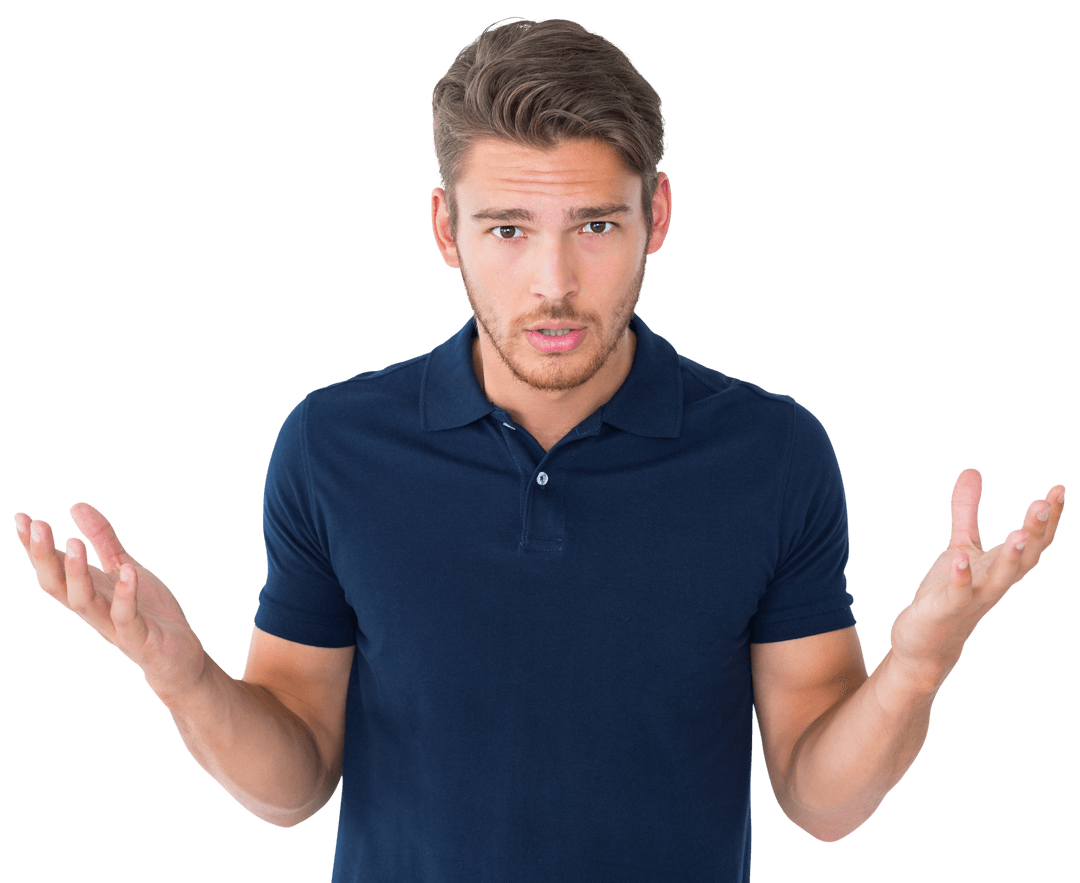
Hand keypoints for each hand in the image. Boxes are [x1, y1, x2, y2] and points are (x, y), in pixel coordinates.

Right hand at [15, 503, 206, 699]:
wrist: (178, 656)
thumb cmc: (149, 612)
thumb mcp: (125, 567)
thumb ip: (104, 540)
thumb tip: (76, 505)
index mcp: (88, 592)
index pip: (52, 569)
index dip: (34, 547)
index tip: (20, 518)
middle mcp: (94, 609)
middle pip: (57, 585)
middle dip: (44, 557)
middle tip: (38, 524)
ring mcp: (113, 625)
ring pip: (83, 602)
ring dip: (76, 573)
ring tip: (74, 542)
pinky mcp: (138, 639)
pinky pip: (126, 617)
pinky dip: (125, 595)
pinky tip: (127, 570)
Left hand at [888, 468, 1064, 691]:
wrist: (927, 640)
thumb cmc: (949, 591)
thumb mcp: (961, 545)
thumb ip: (967, 511)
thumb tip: (972, 470)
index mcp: (1001, 567)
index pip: (1033, 542)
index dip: (1047, 519)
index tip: (1057, 489)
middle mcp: (994, 583)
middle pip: (1024, 558)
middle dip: (1034, 532)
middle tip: (1042, 503)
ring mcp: (973, 598)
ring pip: (999, 579)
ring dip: (1010, 557)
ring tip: (1017, 532)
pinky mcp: (945, 609)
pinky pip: (958, 593)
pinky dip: (960, 577)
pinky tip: (958, 558)